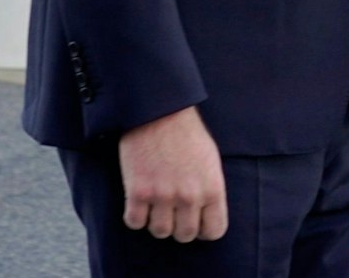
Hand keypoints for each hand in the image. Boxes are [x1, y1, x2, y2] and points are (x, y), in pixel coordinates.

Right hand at [118, 106, 227, 241]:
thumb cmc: (187, 134)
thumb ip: (209, 190)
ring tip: (155, 205)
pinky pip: (135, 222)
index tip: (196, 222)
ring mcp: (163, 196)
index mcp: (213, 189)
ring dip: (156, 222)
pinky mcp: (138, 192)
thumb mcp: (210, 162)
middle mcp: (190, 196)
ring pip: (160, 232)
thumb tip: (207, 215)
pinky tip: (138, 202)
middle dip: (179, 227)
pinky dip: (135, 216)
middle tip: (172, 212)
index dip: (204, 229)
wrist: (159, 112)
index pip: (214, 230)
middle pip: (185, 235)